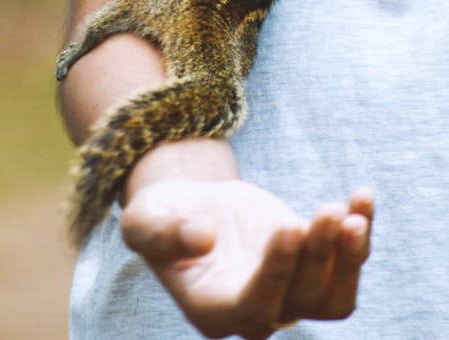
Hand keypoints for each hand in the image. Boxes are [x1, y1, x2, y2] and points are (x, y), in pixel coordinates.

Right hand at [121, 178, 372, 338]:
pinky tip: (362, 197)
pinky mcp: (308, 264)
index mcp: (213, 310)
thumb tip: (201, 238)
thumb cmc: (161, 216)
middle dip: (319, 257)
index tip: (289, 227)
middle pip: (301, 301)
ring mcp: (287, 291)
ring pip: (333, 297)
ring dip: (350, 257)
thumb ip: (164, 233)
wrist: (190, 207)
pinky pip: (345, 262)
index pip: (254, 305)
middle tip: (328, 210)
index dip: (276, 272)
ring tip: (354, 210)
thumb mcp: (146, 220)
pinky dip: (359, 234)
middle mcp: (255, 311)